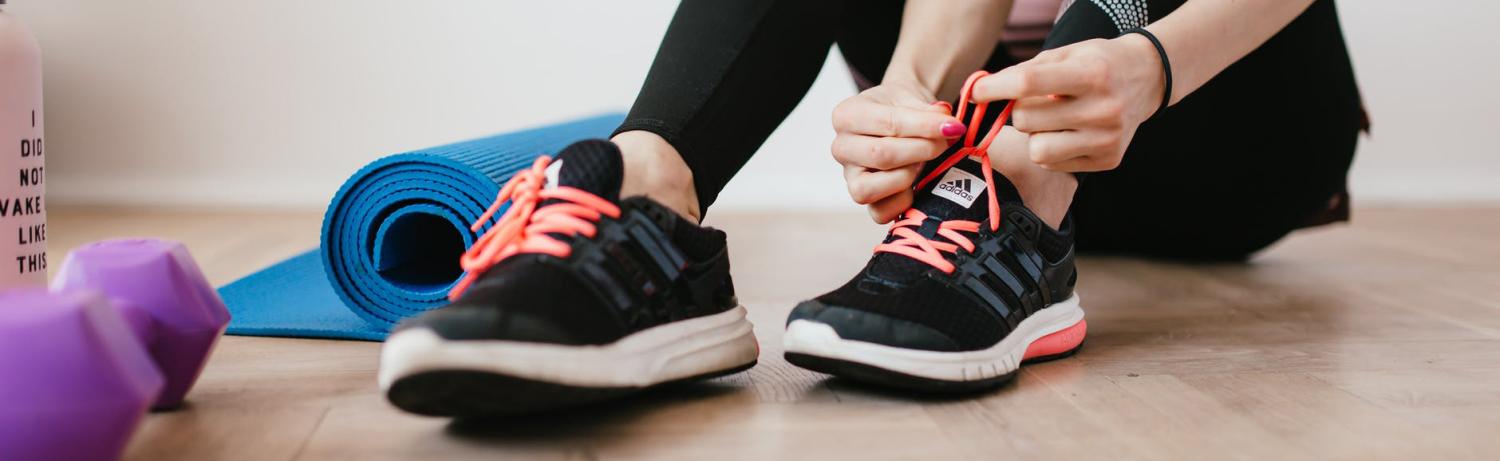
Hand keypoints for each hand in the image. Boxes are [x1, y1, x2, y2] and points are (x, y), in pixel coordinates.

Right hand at [832, 82, 965, 222]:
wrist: (897, 116)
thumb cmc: (901, 107)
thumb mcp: (912, 97)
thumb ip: (928, 111)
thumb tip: (948, 125)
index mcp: (846, 116)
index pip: (887, 123)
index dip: (924, 126)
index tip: (952, 126)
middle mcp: (841, 147)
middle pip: (880, 155)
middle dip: (921, 150)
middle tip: (945, 142)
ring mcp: (850, 176)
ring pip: (870, 188)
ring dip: (908, 176)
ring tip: (924, 161)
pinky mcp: (864, 198)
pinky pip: (879, 212)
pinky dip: (902, 201)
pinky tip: (917, 182)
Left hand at [971, 35, 1164, 171]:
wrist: (1146, 77)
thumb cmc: (1096, 63)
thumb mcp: (1065, 54)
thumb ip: (1024, 72)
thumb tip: (982, 93)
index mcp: (1092, 74)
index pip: (1029, 83)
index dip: (995, 89)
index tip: (976, 92)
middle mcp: (1103, 109)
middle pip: (1026, 121)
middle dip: (1020, 111)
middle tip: (1037, 102)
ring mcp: (1107, 139)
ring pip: (1037, 150)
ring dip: (1034, 135)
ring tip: (1054, 120)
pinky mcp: (1108, 160)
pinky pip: (1052, 164)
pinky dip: (1050, 149)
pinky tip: (1069, 132)